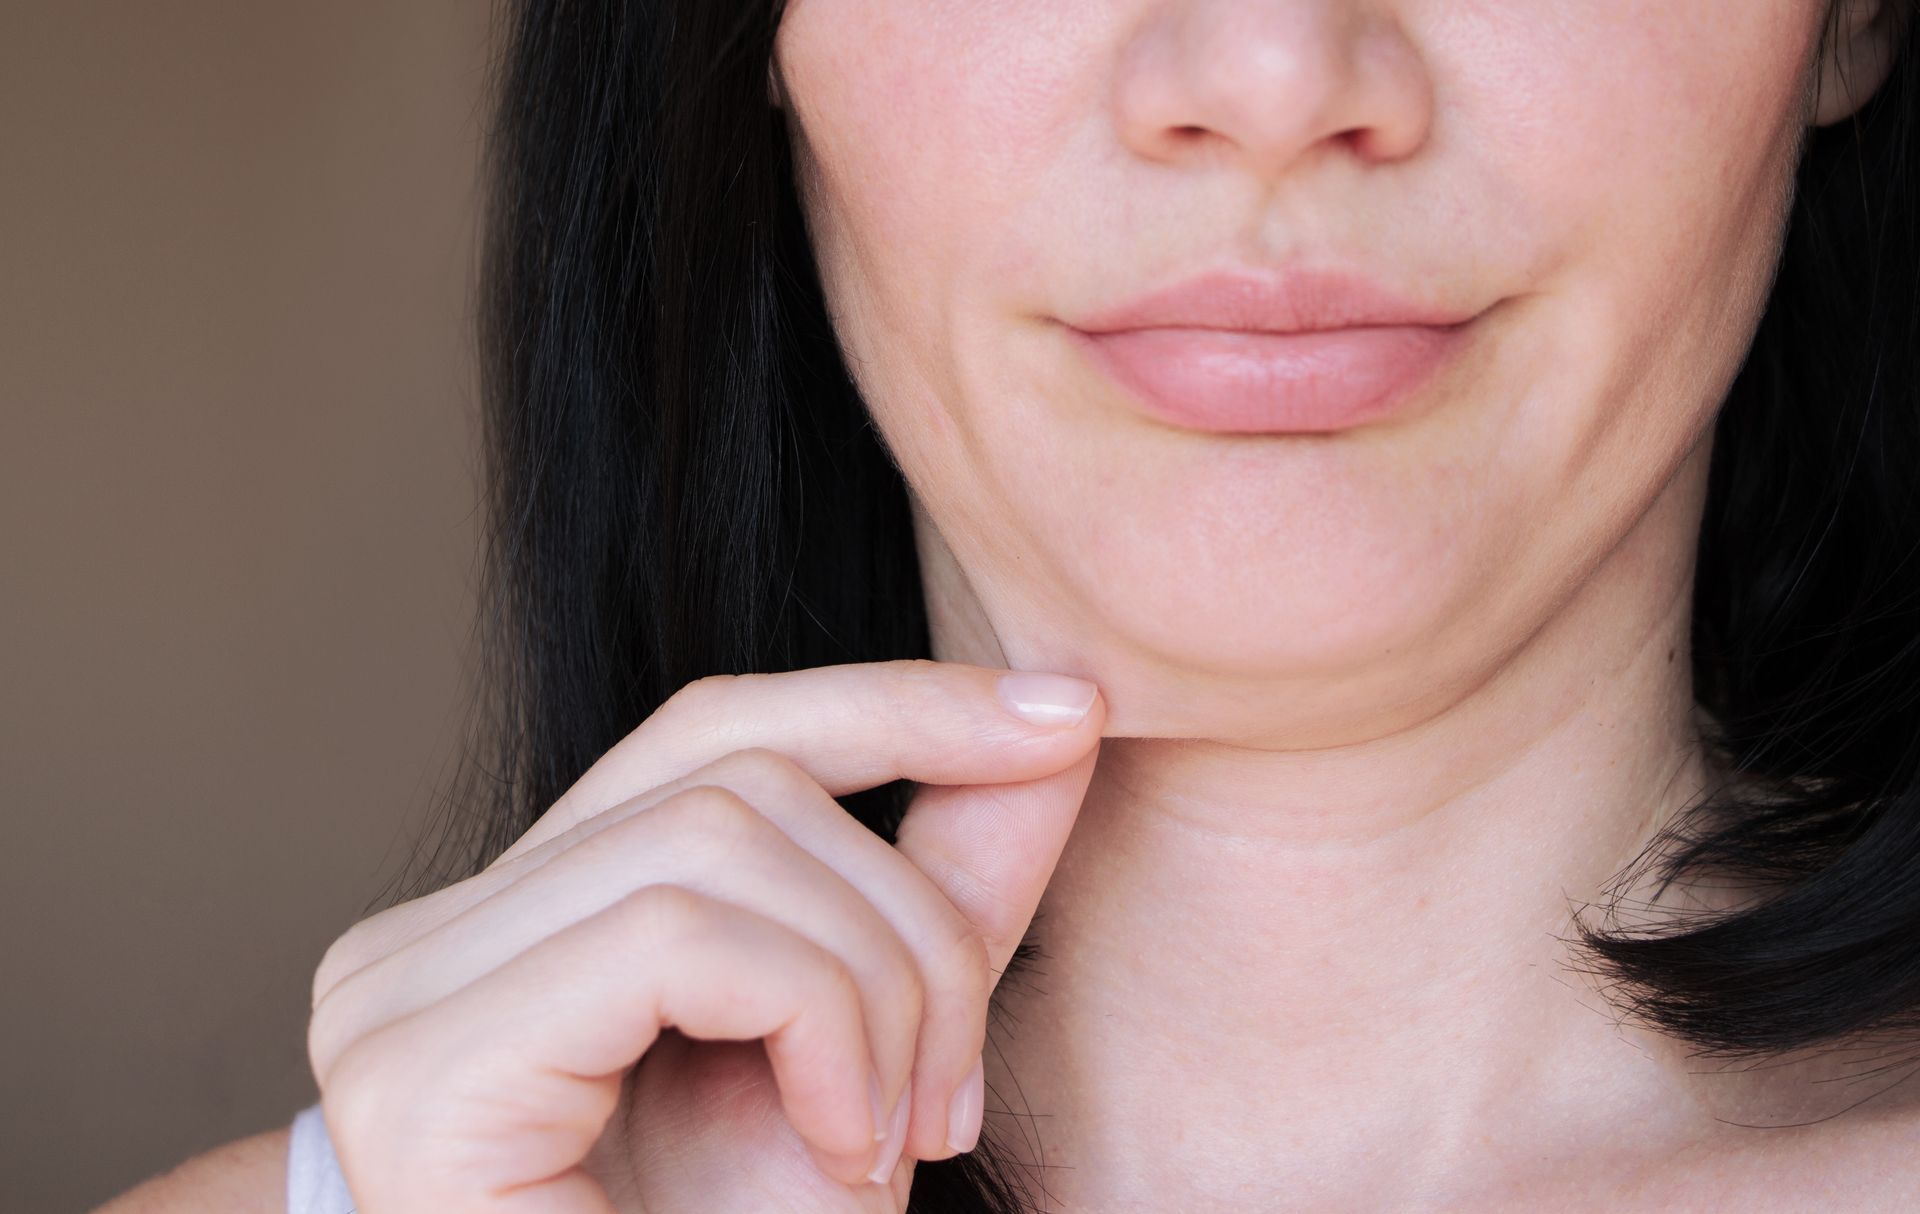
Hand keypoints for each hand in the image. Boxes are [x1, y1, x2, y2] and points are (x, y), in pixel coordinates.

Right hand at [304, 659, 1104, 1211]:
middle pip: (730, 780)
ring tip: (895, 1140)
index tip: (1066, 713)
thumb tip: (1056, 723)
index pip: (708, 736)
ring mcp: (398, 997)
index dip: (892, 704)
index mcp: (511, 928)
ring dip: (875, 988)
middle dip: (906, 917)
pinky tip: (840, 1148)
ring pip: (718, 840)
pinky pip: (677, 938)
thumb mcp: (874, 1053)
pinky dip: (815, 1021)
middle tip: (952, 1098)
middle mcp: (423, 943)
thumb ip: (946, 892)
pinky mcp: (422, 1071)